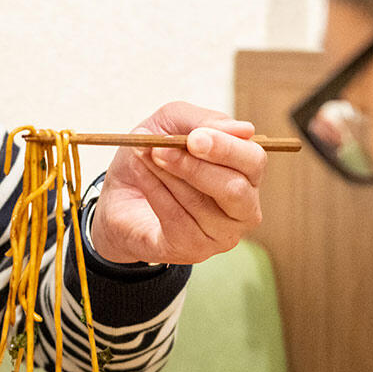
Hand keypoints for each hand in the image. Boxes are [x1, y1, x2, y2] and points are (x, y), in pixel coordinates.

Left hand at [88, 102, 265, 265]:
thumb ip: (202, 121)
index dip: (226, 148)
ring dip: (166, 175)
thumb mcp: (170, 124)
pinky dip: (154, 192)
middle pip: (235, 189)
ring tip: (142, 155)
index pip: (254, 161)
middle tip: (160, 149)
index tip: (194, 138)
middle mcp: (242, 208)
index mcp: (246, 174)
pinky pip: (177, 219)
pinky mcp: (194, 250)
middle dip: (195, 167)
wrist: (119, 196)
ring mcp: (221, 234)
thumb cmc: (154, 158)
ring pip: (200, 204)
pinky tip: (141, 174)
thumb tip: (244, 129)